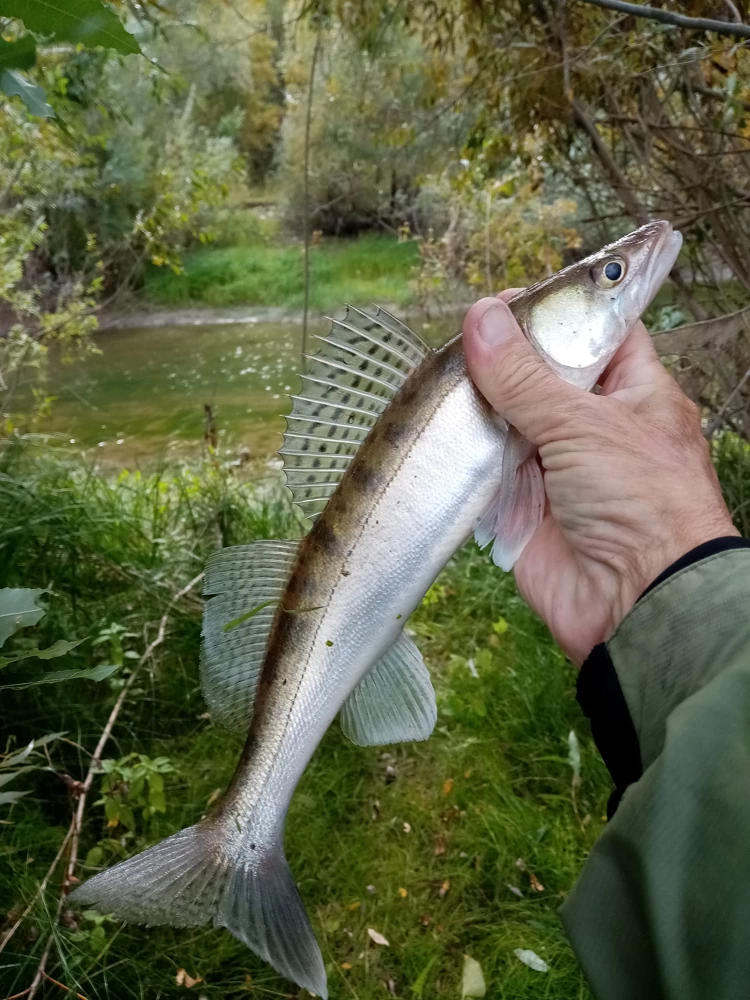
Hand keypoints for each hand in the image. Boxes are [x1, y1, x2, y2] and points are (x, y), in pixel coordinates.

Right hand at [462, 293, 737, 664]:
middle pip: (543, 376)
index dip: (561, 311)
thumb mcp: (583, 423)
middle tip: (463, 336)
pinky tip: (437, 424)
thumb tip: (482, 316)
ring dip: (479, 405)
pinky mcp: (524, 504)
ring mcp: (557, 465)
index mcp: (633, 393)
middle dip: (505, 360)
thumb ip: (524, 375)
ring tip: (441, 375)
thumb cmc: (638, 498)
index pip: (601, 334)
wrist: (634, 600)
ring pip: (510, 420)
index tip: (512, 296)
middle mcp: (595, 425)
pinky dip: (466, 453)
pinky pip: (488, 469)